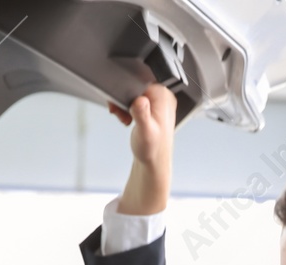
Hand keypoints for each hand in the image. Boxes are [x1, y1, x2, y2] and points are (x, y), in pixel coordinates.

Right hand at [109, 82, 175, 214]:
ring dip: (125, 105)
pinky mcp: (153, 107)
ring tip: (126, 119)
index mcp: (163, 96)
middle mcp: (163, 96)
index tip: (122, 106)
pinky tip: (130, 120)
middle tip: (123, 115)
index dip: (126, 92)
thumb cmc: (152, 149)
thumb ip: (142, 114)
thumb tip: (140, 100)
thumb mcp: (145, 131)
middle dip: (124, 99)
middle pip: (135, 86)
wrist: (154, 162)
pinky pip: (136, 100)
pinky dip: (129, 109)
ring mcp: (159, 101)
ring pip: (134, 93)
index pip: (139, 81)